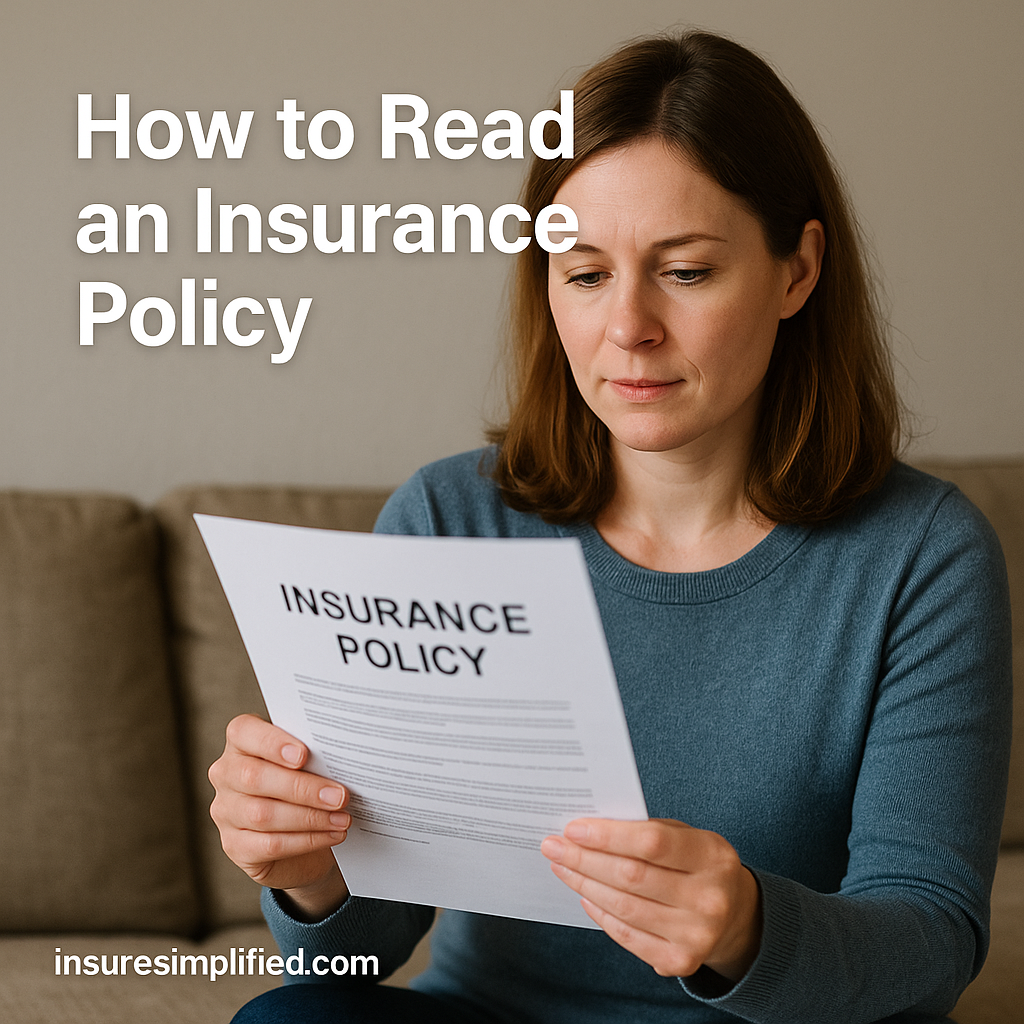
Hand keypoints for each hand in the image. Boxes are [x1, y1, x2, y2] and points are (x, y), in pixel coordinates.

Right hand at [208, 713, 350, 919]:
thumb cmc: (305, 786)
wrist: (301, 841)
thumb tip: (342, 756)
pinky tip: (330, 835)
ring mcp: (225, 811)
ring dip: (310, 817)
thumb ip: (313, 754)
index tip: (303, 755)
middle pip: (254, 777)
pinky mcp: (234, 846)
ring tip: (342, 818)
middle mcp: (225, 773)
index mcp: (241, 742)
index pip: (243, 731)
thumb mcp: (308, 763)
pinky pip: (269, 844)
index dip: (271, 742)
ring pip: (262, 814)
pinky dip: (305, 840)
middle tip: (340, 796)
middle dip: (303, 788)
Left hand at [540, 818, 761, 981]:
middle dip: (584, 859)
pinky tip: (585, 894)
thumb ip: (645, 831)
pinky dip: (600, 913)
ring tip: (563, 867)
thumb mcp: (686, 835)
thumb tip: (587, 831)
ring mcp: (696, 934)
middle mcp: (709, 898)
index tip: (573, 828)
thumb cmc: (698, 862)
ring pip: (623, 907)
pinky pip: (627, 935)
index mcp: (713, 855)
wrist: (734, 914)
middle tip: (553, 846)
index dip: (607, 836)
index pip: (652, 842)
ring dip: (584, 884)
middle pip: (631, 876)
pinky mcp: (680, 961)